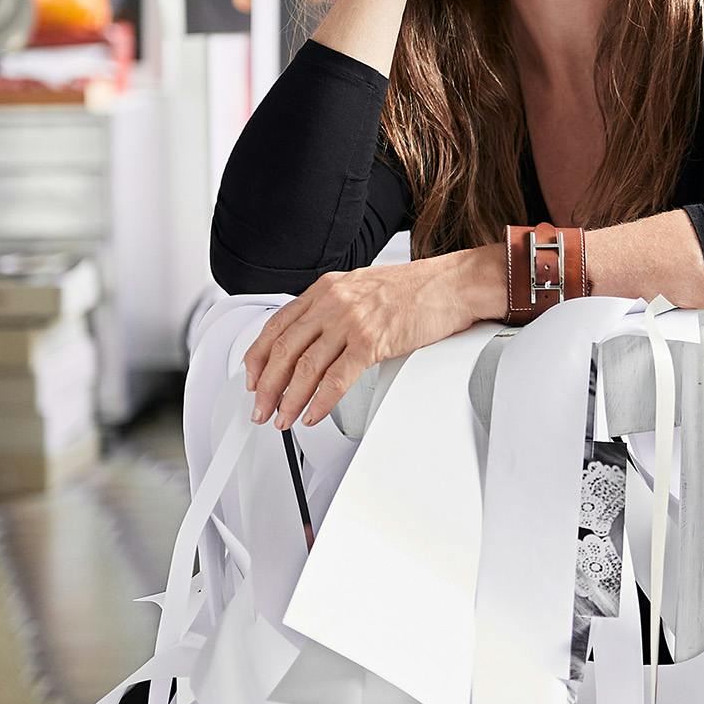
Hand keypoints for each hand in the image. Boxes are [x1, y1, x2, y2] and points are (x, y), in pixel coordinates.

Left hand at [245, 252, 502, 427]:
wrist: (451, 285)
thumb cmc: (414, 290)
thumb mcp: (360, 288)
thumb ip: (332, 309)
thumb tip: (310, 342)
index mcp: (325, 288)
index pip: (277, 325)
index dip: (258, 357)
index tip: (252, 379)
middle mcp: (332, 302)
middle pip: (285, 349)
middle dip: (267, 386)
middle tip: (261, 409)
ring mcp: (351, 321)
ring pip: (305, 367)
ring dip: (289, 399)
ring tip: (284, 418)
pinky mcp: (372, 341)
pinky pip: (336, 379)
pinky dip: (320, 401)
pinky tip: (313, 414)